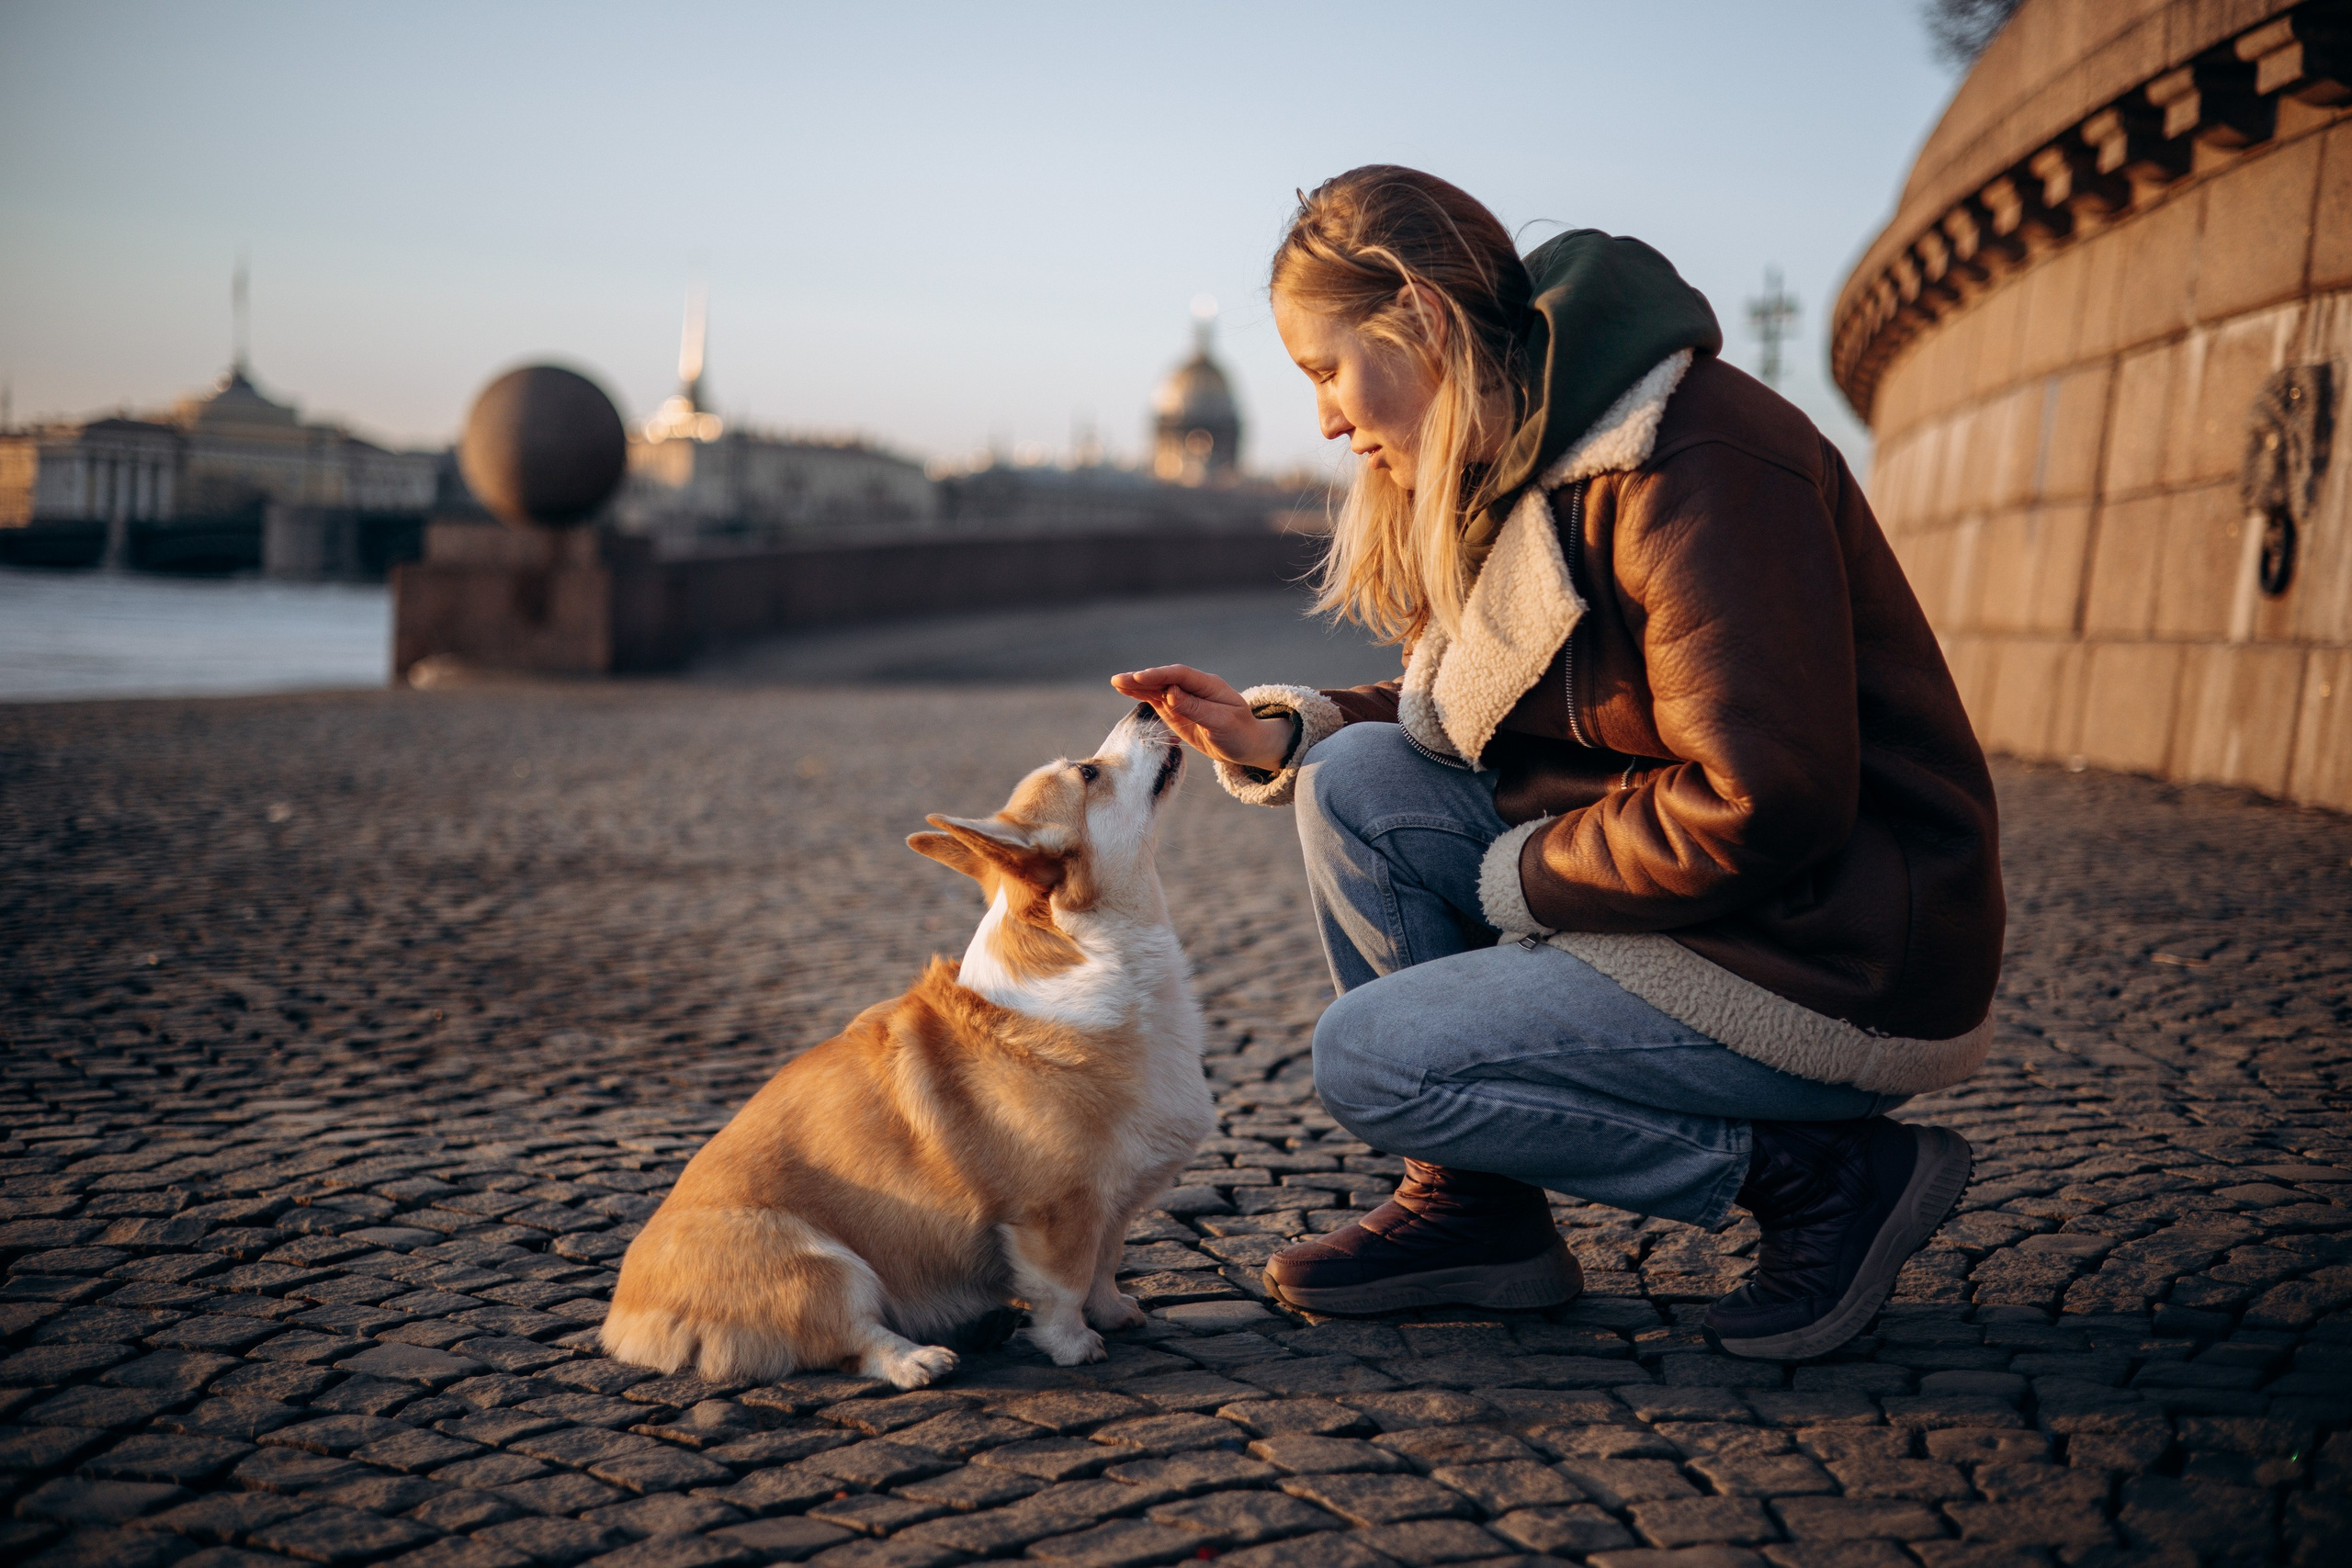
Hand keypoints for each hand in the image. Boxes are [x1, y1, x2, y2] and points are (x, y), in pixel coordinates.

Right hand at [1111, 665, 1295, 771]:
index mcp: (1208, 685)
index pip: (1180, 675)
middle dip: (1142, 678)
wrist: (1243, 743)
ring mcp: (1183, 696)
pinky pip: (1156, 699)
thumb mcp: (1221, 722)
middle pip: (1165, 678)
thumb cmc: (1238, 732)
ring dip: (1137, 685)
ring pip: (1157, 687)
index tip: (1141, 678)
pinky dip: (1141, 694)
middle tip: (1119, 680)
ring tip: (1116, 682)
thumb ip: (1195, 708)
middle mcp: (1193, 686)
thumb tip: (1170, 693)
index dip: (1160, 676)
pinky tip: (1124, 689)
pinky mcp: (1176, 708)